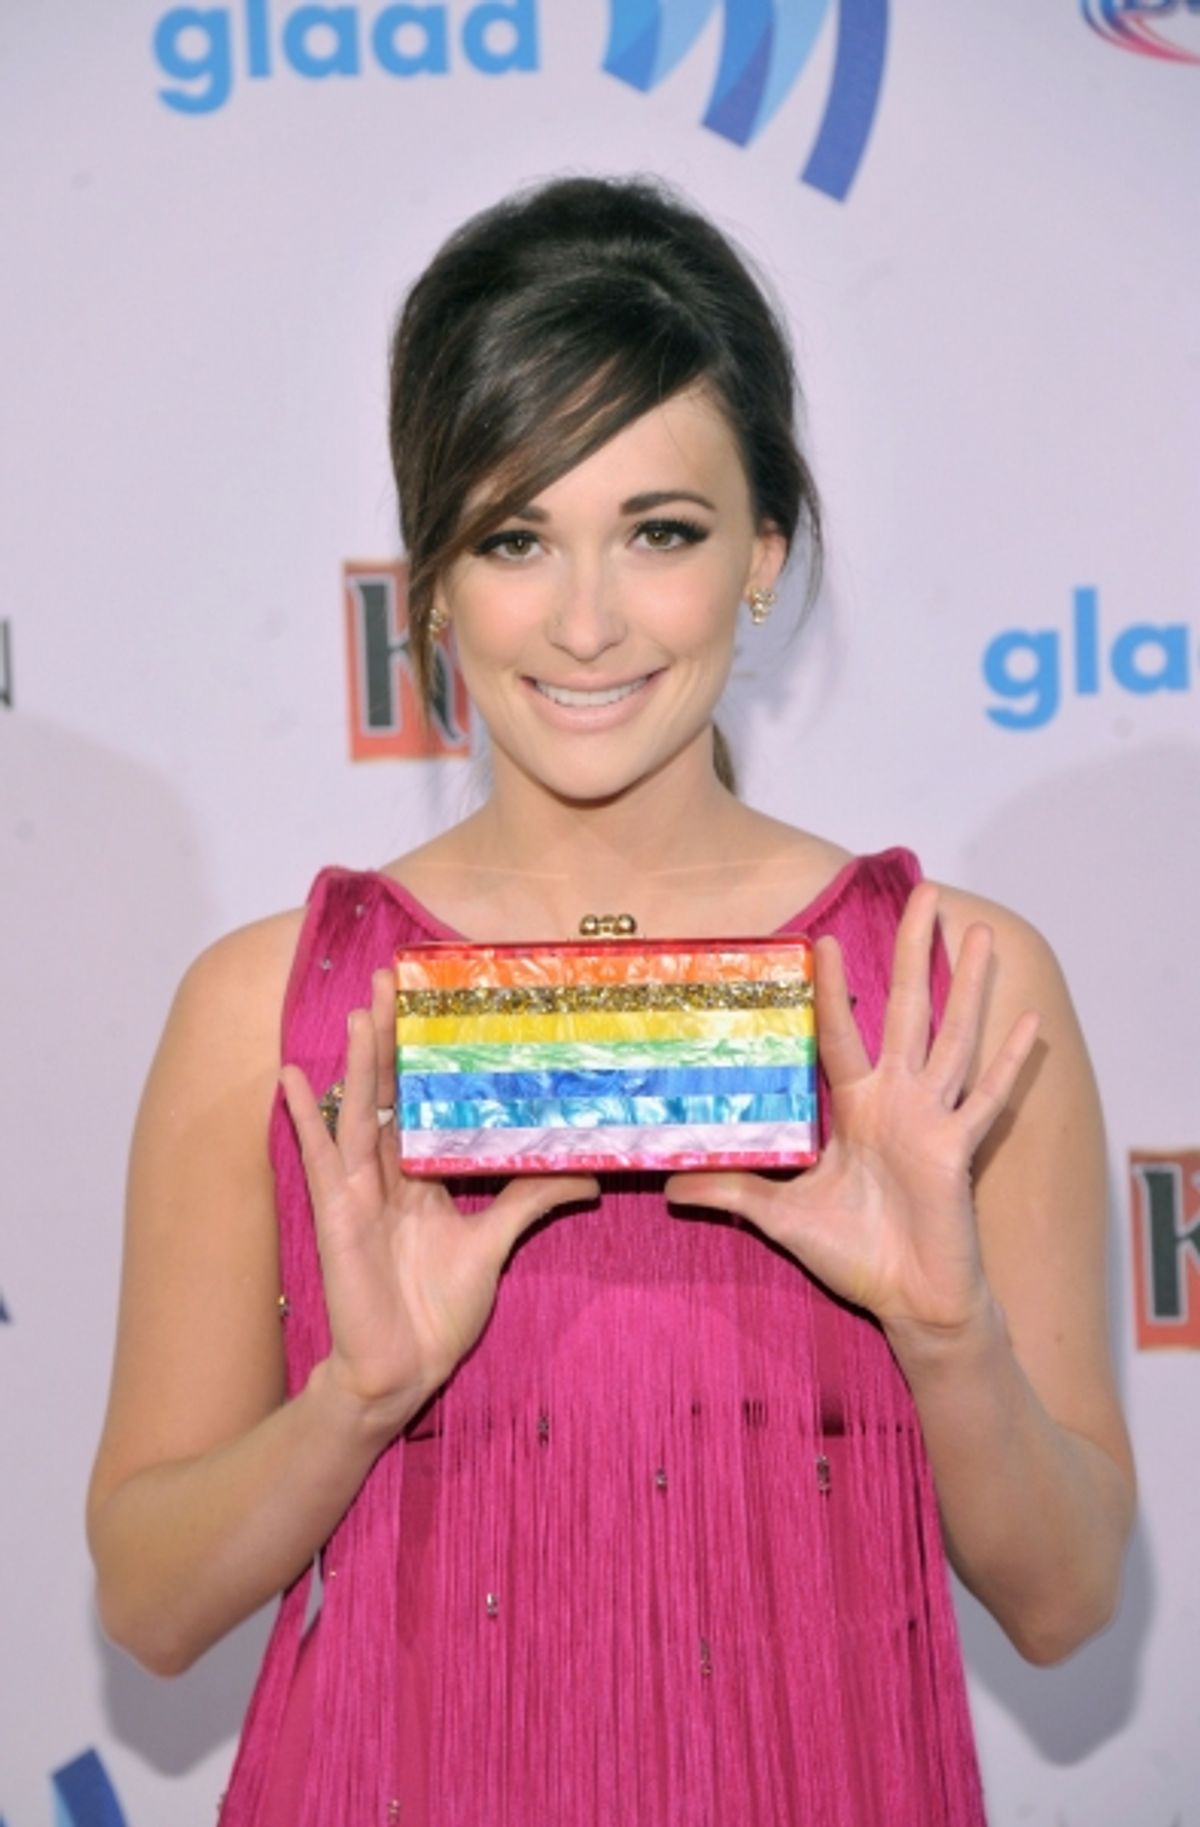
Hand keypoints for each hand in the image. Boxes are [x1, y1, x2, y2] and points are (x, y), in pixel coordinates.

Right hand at [282, 968, 597, 1432]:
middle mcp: (388, 1174)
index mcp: (422, 1176)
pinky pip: (319, 1158)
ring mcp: (358, 1191)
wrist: (403, 1368)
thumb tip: (589, 1177)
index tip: (434, 1004)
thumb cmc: (439, 1311)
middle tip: (392, 982)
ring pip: (359, 1113)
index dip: (425, 1055)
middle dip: (389, 1038)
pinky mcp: (337, 1215)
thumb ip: (531, 1200)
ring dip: (358, 1063)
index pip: (422, 1101)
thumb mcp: (495, 1242)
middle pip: (388, 1092)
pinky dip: (304, 1119)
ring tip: (359, 1013)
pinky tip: (289, 1080)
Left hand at [665, 882, 1039, 1342]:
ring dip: (968, 986)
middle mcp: (896, 1100)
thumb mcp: (780, 1216)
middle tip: (926, 892)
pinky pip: (987, 1098)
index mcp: (856, 1106)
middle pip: (907, 1009)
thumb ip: (733, 1191)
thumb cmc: (856, 1254)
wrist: (909, 1301)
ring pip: (952, 1036)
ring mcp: (932, 1119)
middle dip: (914, 952)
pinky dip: (1009, 1062)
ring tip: (980, 933)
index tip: (820, 937)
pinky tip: (1030, 1023)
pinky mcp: (958, 1149)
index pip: (838, 1031)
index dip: (830, 987)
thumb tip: (669, 1185)